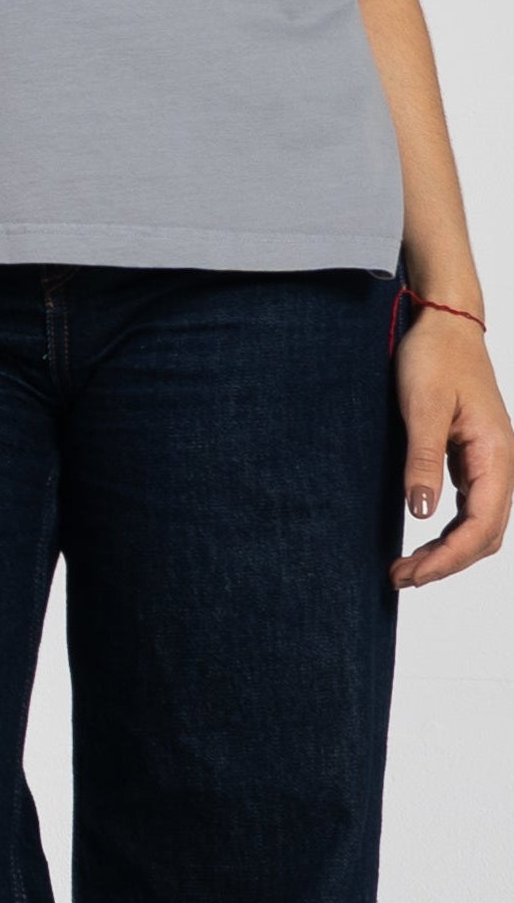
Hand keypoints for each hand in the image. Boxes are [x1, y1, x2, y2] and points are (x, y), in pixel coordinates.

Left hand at [392, 305, 511, 585]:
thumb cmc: (436, 357)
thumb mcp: (424, 407)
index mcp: (497, 453)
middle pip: (486, 533)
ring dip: (449, 551)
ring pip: (481, 524)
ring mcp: (490, 462)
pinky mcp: (474, 458)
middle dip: (448, 562)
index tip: (413, 574)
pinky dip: (450, 532)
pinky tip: (423, 540)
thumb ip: (424, 459)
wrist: (446, 324)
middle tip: (401, 577)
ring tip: (408, 568)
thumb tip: (421, 512)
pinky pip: (471, 507)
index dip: (450, 557)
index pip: (483, 523)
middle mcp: (501, 463)